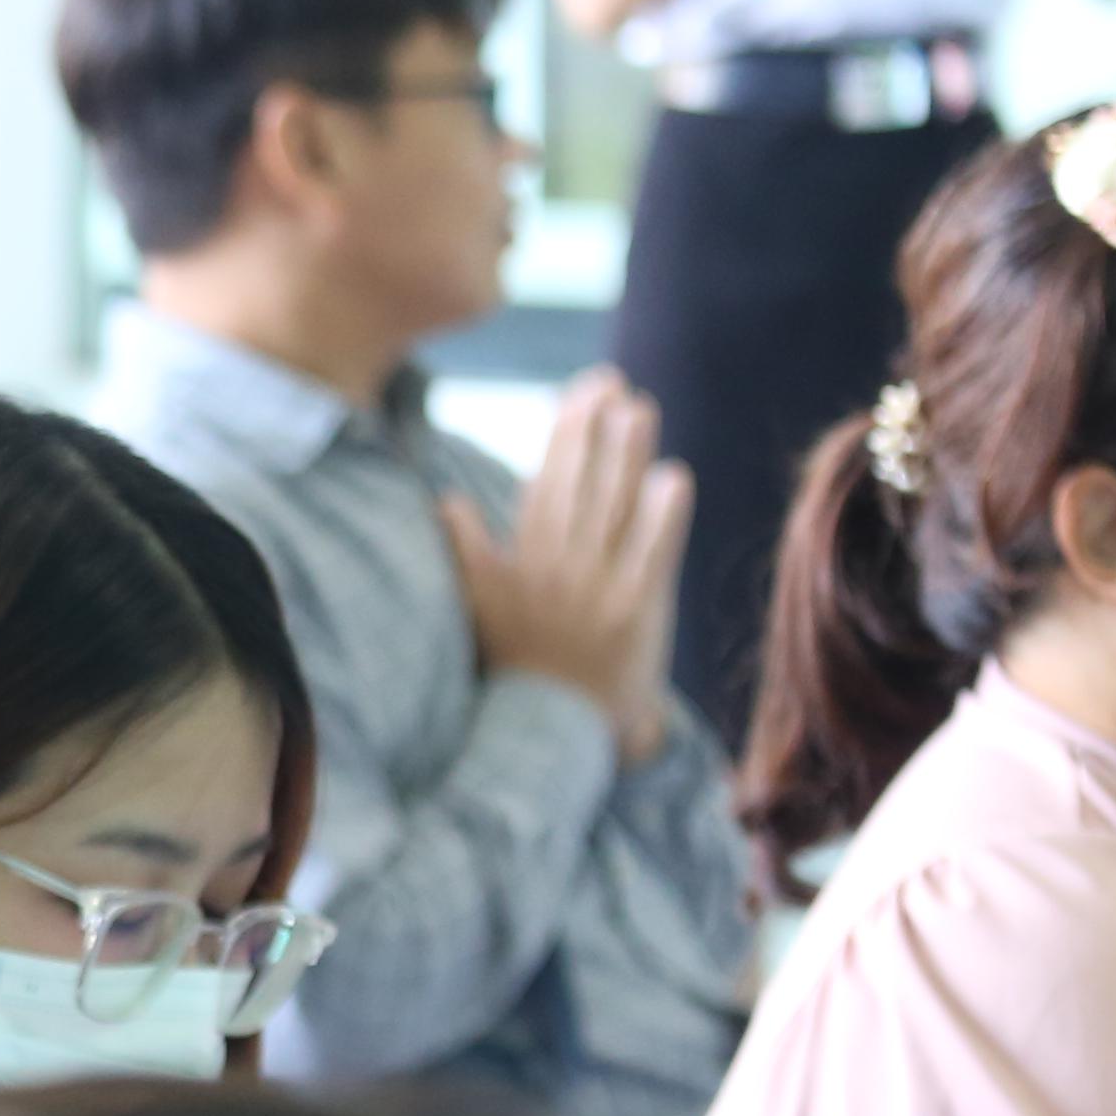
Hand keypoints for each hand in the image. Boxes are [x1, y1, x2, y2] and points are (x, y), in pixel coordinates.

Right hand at [442, 370, 695, 763]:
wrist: (553, 734)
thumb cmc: (515, 667)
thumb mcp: (479, 611)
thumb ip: (465, 554)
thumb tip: (443, 502)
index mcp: (517, 566)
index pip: (544, 482)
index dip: (565, 432)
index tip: (581, 390)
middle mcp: (556, 573)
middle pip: (582, 485)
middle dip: (598, 428)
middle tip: (614, 381)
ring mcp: (598, 592)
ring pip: (616, 509)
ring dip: (631, 455)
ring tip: (643, 409)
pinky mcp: (637, 615)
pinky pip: (652, 555)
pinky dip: (662, 516)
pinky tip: (673, 477)